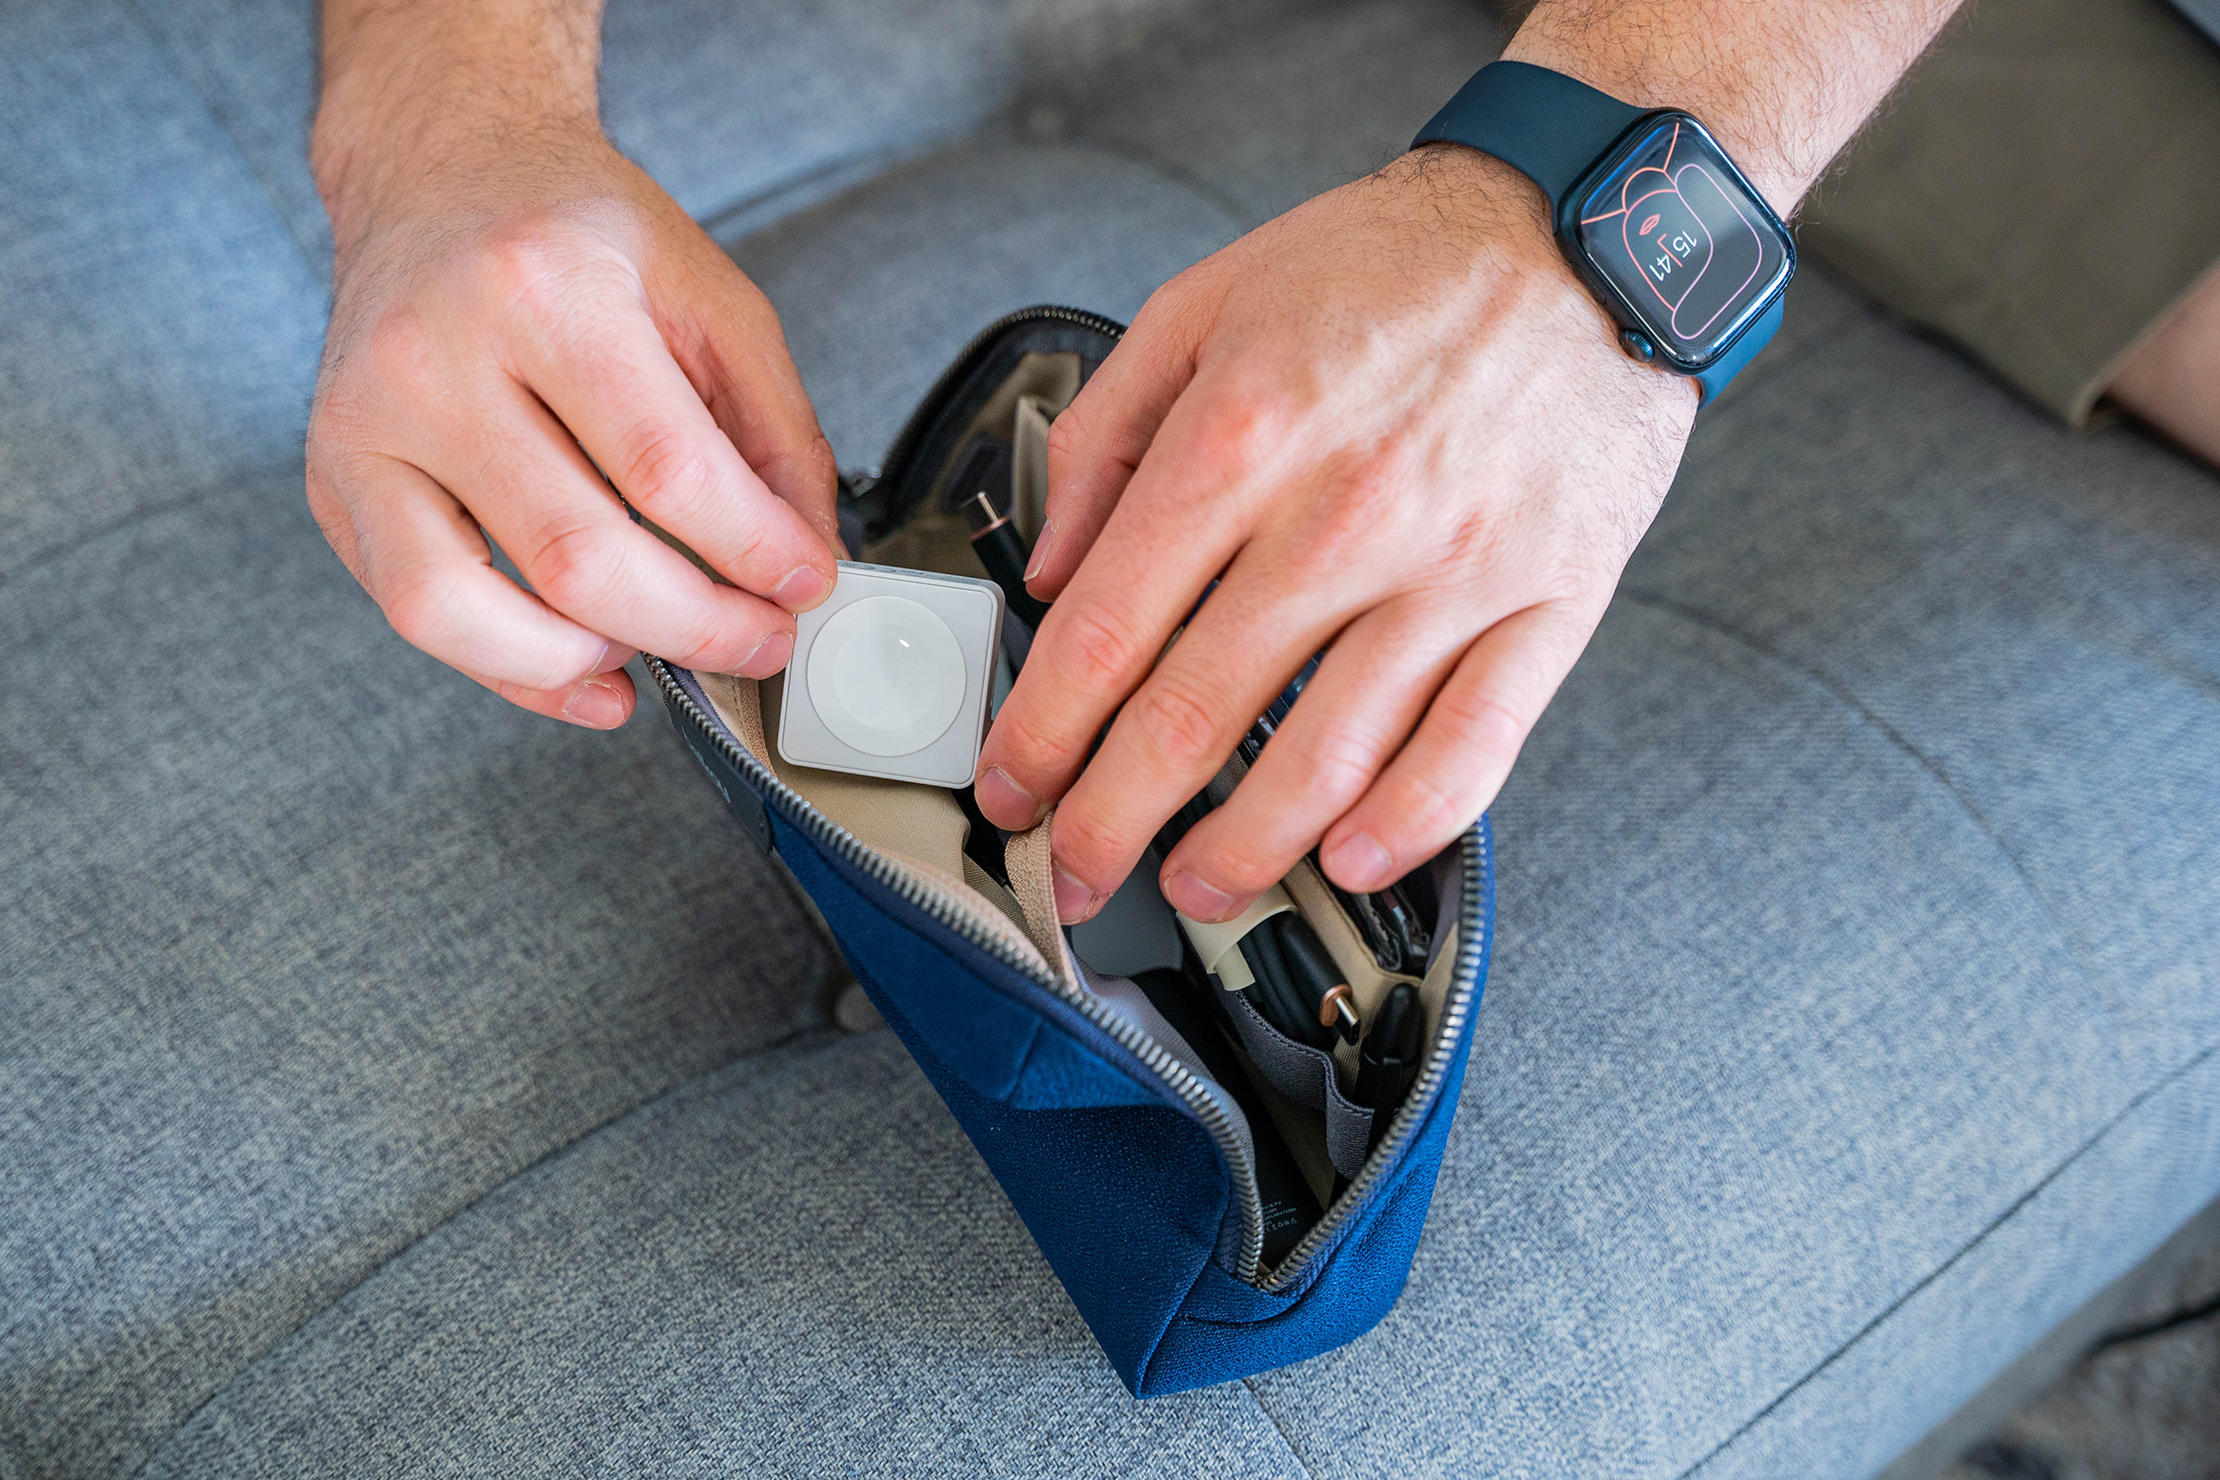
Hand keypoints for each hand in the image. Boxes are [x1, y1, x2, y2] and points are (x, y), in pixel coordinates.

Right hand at [306, 100, 839, 727]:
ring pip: (466, 607)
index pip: (666, 469)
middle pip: (577, 554)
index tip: (803, 586)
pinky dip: (511, 671)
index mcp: (547, 287)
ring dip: (589, 661)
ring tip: (663, 651)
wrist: (440, 169)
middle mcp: (436, 353)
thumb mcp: (709, 294)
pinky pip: (415, 612)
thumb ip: (775, 429)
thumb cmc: (571, 231)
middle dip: (694, 627)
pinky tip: (590, 674)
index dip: (753, 553)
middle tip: (757, 640)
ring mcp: (368, 422)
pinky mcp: (334, 476)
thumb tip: (804, 558)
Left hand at [973, 147, 1693, 922]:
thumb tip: (1047, 566)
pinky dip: (1406, 825)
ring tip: (1196, 888)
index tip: (1011, 788)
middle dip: (1111, 823)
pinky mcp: (1549, 601)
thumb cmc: (1395, 265)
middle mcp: (1341, 513)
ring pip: (1325, 759)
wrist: (1591, 229)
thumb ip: (1107, 432)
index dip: (1040, 735)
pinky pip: (1474, 745)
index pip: (1104, 631)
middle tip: (1076, 878)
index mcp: (1242, 434)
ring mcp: (1452, 569)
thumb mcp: (1208, 301)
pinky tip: (1350, 861)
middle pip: (1194, 716)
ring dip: (1242, 851)